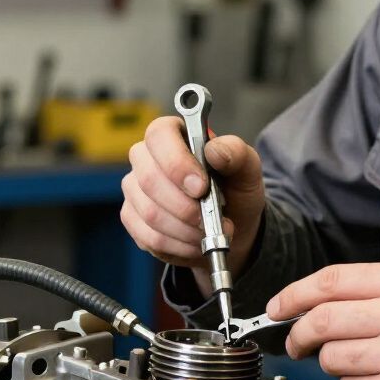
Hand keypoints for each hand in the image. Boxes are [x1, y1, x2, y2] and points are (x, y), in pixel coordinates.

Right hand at [121, 116, 265, 294]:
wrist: (231, 226)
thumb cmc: (235, 191)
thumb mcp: (247, 170)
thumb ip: (236, 153)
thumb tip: (215, 151)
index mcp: (173, 134)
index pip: (159, 136)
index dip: (177, 163)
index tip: (201, 187)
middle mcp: (146, 157)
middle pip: (149, 179)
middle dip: (184, 206)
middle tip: (209, 218)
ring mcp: (135, 188)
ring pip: (149, 212)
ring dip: (185, 230)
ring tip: (208, 232)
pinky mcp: (132, 218)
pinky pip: (148, 236)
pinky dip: (178, 245)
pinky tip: (195, 243)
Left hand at [267, 263, 379, 379]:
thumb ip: (373, 293)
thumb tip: (312, 302)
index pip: (331, 280)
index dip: (293, 294)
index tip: (276, 307)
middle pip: (321, 320)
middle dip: (299, 335)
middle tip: (297, 343)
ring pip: (331, 358)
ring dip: (336, 365)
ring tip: (365, 364)